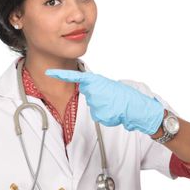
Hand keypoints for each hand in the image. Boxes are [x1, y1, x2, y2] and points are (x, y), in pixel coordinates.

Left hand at [45, 69, 163, 134]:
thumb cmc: (127, 98)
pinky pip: (99, 117)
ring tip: (115, 106)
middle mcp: (95, 90)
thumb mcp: (110, 87)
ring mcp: (97, 103)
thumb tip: (88, 91)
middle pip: (88, 96)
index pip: (76, 77)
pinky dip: (107, 116)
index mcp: (97, 81)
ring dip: (103, 108)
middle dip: (97, 98)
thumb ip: (96, 88)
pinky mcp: (100, 114)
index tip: (49, 73)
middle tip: (111, 99)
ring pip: (94, 107)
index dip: (61, 75)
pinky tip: (116, 113)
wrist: (140, 108)